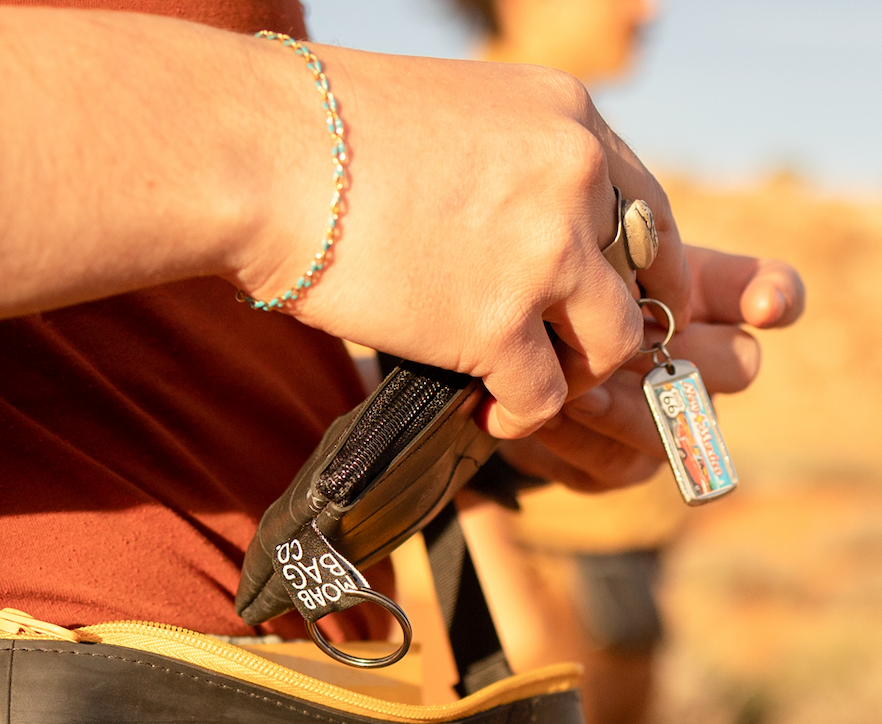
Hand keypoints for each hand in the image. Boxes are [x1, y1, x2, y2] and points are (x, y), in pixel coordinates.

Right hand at [233, 49, 688, 437]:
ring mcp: (545, 256)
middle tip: (566, 355)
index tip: (598, 301)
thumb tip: (489, 218)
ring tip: (521, 387)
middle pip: (645, 276)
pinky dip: (518, 416)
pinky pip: (543, 397)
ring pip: (612, 344)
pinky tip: (484, 413)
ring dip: (573, 377)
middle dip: (609, 326)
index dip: (630, 266)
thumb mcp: (447, 116)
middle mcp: (576, 180)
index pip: (644, 203)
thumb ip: (499, 162)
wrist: (270, 160)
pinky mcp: (497, 327)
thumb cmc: (323, 133)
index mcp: (568, 119)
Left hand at [494, 246, 805, 492]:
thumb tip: (622, 281)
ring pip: (684, 421)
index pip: (770, 291)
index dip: (778, 298)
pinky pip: (621, 460)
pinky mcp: (623, 466)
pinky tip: (553, 416)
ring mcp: (669, 419)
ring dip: (629, 404)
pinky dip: (584, 437)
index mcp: (702, 298)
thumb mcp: (576, 271)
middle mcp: (701, 362)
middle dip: (688, 356)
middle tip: (636, 345)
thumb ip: (616, 264)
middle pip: (739, 362)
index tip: (766, 306)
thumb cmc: (547, 303)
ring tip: (580, 389)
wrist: (502, 369)